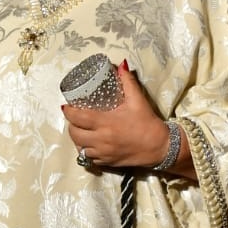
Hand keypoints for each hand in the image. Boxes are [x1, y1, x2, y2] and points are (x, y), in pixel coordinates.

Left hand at [62, 62, 188, 174]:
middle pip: (74, 134)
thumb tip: (121, 65)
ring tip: (81, 130)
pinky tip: (90, 143)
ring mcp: (103, 153)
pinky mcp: (107, 162)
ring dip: (77, 138)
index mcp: (106, 123)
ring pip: (79, 147)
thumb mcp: (138, 100)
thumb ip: (128, 82)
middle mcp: (101, 140)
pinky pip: (89, 158)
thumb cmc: (147, 123)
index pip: (78, 118)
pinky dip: (86, 150)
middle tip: (75, 117)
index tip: (67, 106)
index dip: (69, 112)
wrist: (160, 147)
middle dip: (71, 125)